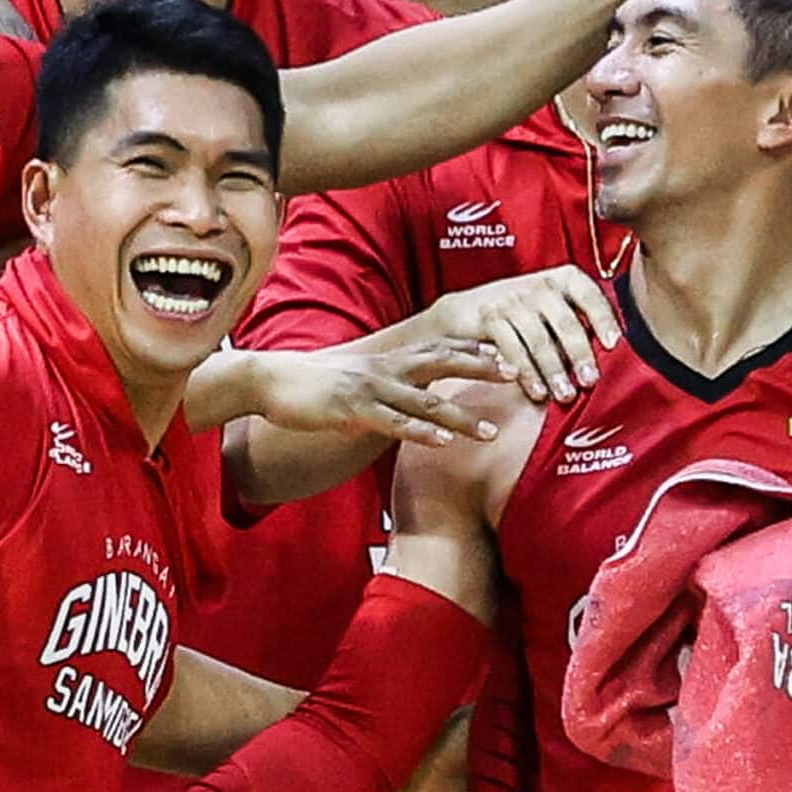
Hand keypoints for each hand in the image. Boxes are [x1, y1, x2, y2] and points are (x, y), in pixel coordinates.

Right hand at [245, 340, 510, 446]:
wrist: (270, 381)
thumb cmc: (314, 387)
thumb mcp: (359, 384)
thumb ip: (389, 394)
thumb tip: (412, 412)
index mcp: (391, 361)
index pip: (443, 349)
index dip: (478, 351)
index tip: (514, 356)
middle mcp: (387, 368)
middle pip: (445, 362)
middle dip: (484, 369)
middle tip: (521, 376)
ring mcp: (371, 388)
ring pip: (425, 401)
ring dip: (460, 416)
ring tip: (490, 431)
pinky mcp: (352, 408)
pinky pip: (393, 422)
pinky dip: (420, 432)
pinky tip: (441, 441)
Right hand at [425, 265, 619, 404]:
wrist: (466, 311)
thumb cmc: (520, 313)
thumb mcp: (551, 308)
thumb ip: (577, 322)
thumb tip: (613, 358)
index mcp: (562, 278)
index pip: (590, 295)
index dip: (604, 319)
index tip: (615, 345)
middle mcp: (539, 284)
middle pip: (566, 322)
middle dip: (579, 354)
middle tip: (590, 381)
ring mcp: (512, 299)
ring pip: (539, 339)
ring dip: (554, 370)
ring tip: (565, 395)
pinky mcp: (490, 317)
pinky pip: (513, 349)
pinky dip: (527, 373)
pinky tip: (537, 391)